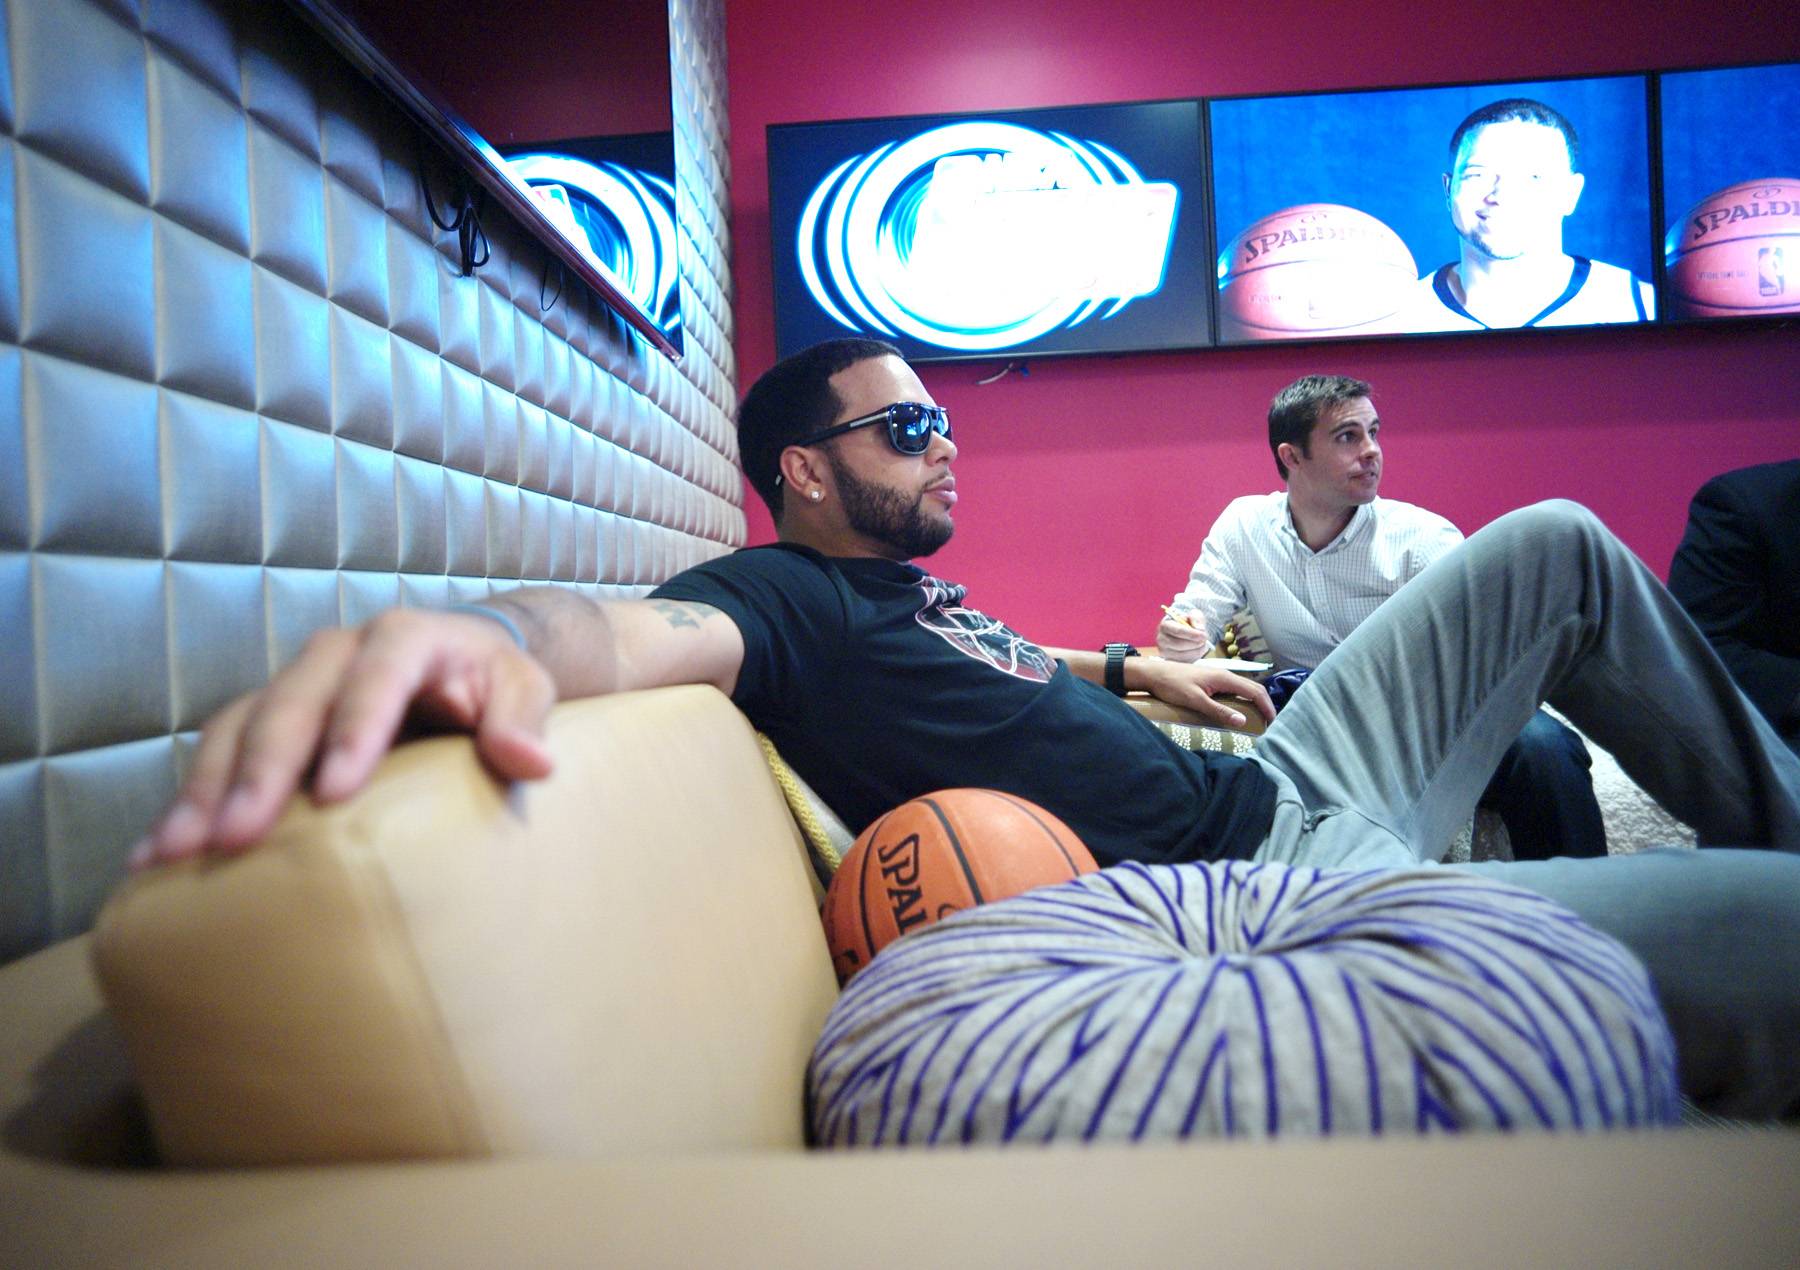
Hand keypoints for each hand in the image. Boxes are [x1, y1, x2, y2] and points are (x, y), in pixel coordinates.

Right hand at [132, 610, 557, 869]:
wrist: (463, 664)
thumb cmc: (495, 684)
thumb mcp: (525, 689)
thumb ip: (525, 718)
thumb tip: (530, 761)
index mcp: (406, 638)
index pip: (377, 676)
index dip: (353, 729)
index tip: (335, 793)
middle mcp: (339, 651)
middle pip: (293, 703)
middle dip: (261, 771)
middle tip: (235, 837)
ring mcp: (297, 682)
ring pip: (240, 725)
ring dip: (206, 789)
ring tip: (176, 854)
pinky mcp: (270, 717)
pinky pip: (220, 751)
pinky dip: (189, 799)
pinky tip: (156, 854)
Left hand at [1135, 657, 1275, 729]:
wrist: (1152, 674)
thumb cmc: (1172, 685)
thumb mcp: (1195, 700)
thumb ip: (1218, 711)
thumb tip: (1242, 721)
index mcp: (1224, 678)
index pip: (1255, 691)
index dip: (1267, 706)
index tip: (1273, 722)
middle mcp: (1225, 675)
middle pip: (1253, 689)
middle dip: (1264, 705)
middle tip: (1269, 724)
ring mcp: (1218, 678)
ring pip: (1243, 689)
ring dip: (1253, 703)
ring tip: (1258, 721)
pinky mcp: (1211, 683)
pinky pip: (1233, 692)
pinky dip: (1241, 702)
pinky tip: (1238, 713)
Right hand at [1155, 611, 1210, 661]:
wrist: (1185, 633)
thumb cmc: (1189, 623)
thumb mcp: (1194, 615)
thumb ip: (1197, 618)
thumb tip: (1199, 629)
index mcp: (1165, 625)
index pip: (1177, 630)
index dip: (1191, 634)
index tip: (1203, 635)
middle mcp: (1161, 639)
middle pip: (1179, 644)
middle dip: (1195, 643)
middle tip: (1205, 640)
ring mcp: (1165, 652)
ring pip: (1183, 655)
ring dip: (1197, 650)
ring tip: (1202, 644)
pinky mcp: (1170, 661)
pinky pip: (1185, 662)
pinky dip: (1194, 657)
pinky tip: (1197, 650)